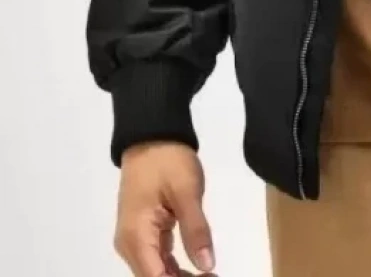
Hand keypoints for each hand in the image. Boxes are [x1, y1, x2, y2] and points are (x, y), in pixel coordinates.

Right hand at [114, 141, 216, 276]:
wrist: (152, 135)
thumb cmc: (168, 160)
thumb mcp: (186, 192)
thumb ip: (196, 230)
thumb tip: (207, 266)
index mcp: (136, 237)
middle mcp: (130, 244)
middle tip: (214, 276)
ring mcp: (135, 238)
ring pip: (156, 271)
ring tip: (210, 275)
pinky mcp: (143, 231)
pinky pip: (157, 259)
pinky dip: (175, 267)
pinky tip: (197, 269)